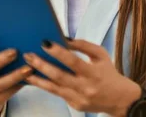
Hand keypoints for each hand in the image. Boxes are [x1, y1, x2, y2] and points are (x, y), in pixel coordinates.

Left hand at [23, 39, 141, 116]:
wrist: (120, 99)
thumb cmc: (109, 72)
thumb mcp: (101, 55)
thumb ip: (84, 45)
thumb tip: (65, 39)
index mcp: (94, 72)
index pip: (73, 61)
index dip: (58, 52)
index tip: (45, 43)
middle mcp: (85, 87)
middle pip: (60, 76)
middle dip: (42, 65)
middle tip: (28, 55)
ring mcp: (79, 98)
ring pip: (54, 88)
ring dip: (38, 79)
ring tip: (25, 69)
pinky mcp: (74, 105)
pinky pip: (57, 94)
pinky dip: (44, 86)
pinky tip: (34, 79)